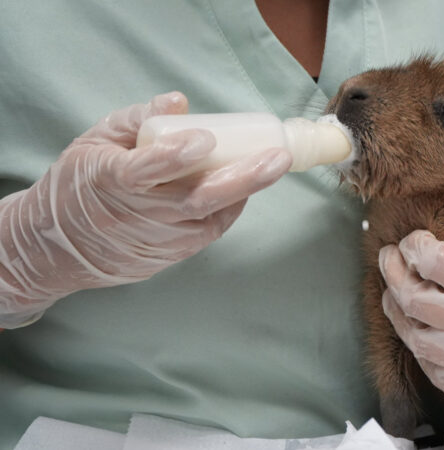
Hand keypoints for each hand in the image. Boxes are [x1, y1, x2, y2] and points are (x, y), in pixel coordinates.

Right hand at [0, 92, 291, 327]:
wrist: (59, 247)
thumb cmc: (79, 184)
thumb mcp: (95, 141)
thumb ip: (137, 119)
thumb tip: (180, 102)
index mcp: (111, 180)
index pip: (146, 170)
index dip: (175, 156)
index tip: (206, 139)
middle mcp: (137, 215)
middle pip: (197, 200)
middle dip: (243, 179)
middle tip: (278, 158)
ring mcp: (158, 240)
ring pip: (210, 218)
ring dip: (245, 191)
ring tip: (271, 165)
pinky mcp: (171, 256)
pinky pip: (209, 230)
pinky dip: (230, 208)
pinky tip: (242, 188)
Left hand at [379, 208, 443, 432]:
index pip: (434, 263)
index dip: (415, 246)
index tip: (414, 240)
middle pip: (413, 300)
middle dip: (393, 272)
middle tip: (389, 259)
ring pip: (415, 338)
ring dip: (398, 310)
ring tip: (397, 292)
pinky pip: (433, 371)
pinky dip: (419, 346)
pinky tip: (422, 328)